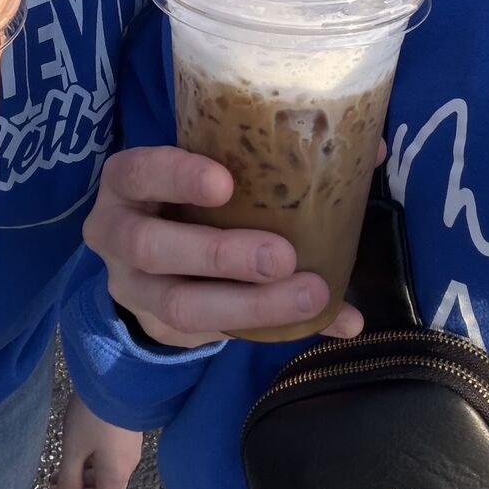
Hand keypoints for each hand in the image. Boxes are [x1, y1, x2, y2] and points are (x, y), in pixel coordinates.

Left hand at [48, 399, 142, 488]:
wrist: (118, 377)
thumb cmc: (93, 416)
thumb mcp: (74, 449)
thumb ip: (69, 481)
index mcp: (115, 478)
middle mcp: (125, 469)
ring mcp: (126, 452)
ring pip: (101, 478)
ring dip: (78, 482)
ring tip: (53, 474)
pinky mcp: (124, 436)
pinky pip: (105, 462)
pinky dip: (87, 466)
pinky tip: (71, 457)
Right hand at [81, 146, 365, 348]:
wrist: (146, 258)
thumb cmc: (191, 196)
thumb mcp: (208, 168)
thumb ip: (270, 161)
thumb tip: (369, 151)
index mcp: (129, 182)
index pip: (140, 171)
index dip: (178, 176)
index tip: (226, 182)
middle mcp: (118, 236)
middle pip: (156, 248)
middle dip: (221, 254)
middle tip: (282, 256)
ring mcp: (135, 290)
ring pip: (181, 306)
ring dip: (251, 304)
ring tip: (312, 297)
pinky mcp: (165, 331)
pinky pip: (212, 336)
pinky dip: (271, 329)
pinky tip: (320, 322)